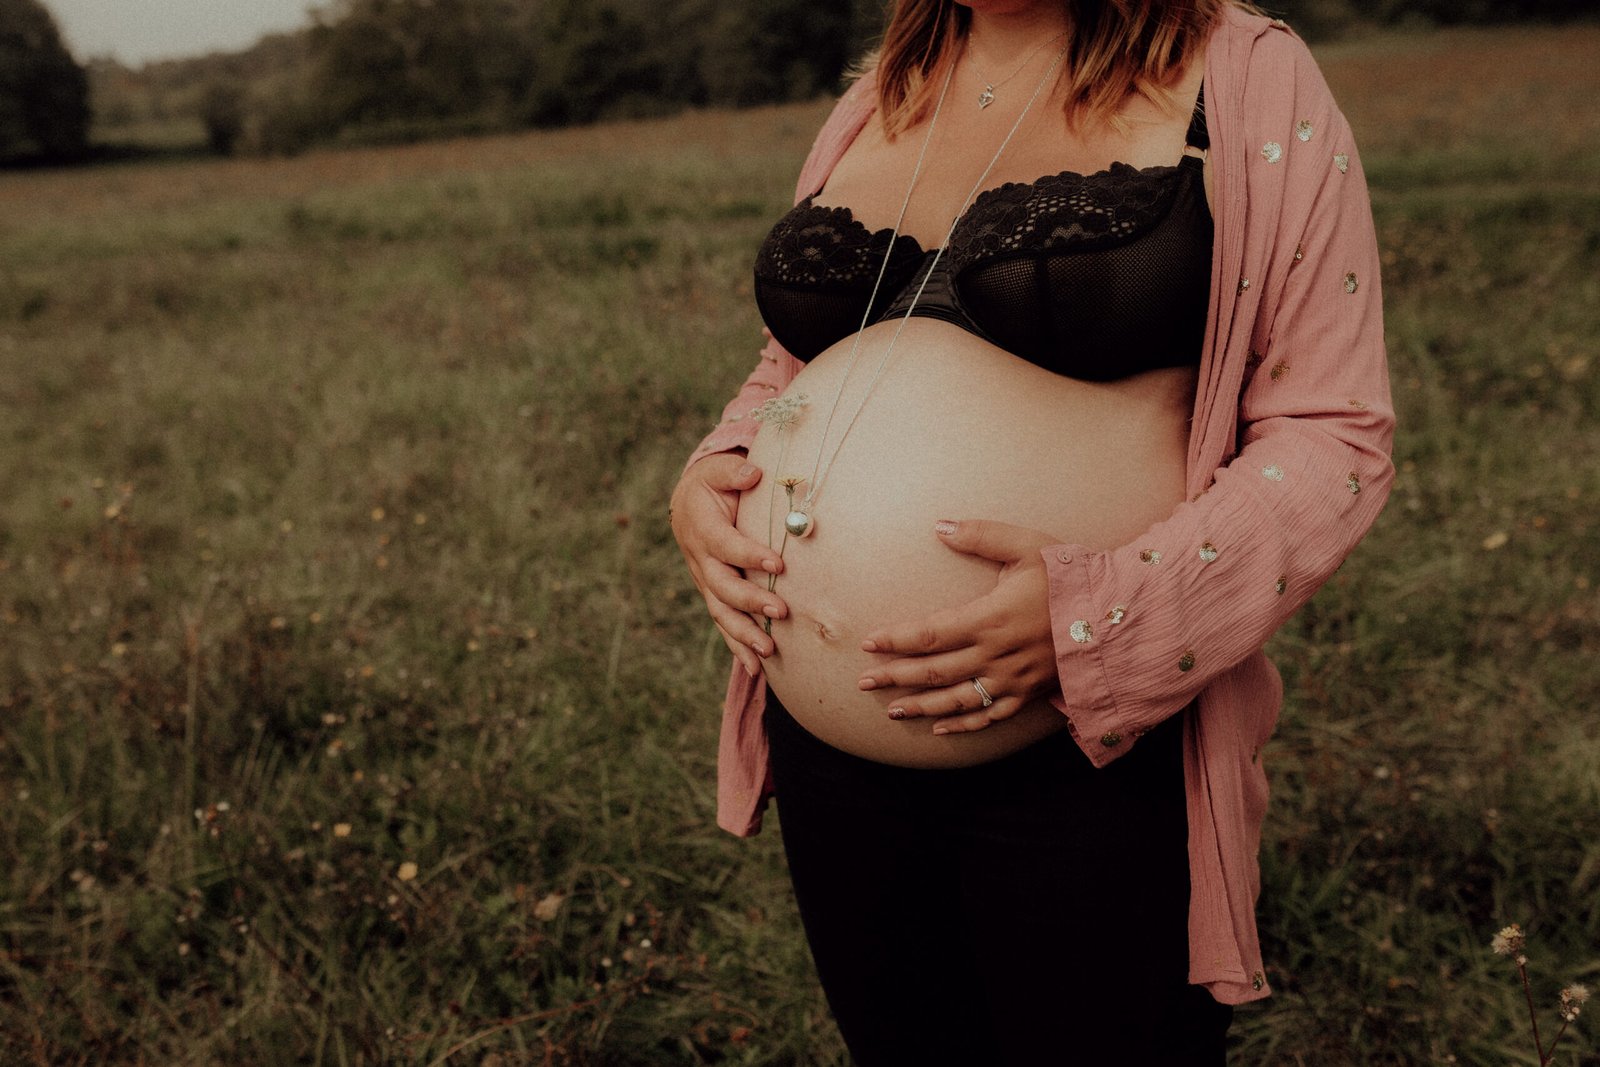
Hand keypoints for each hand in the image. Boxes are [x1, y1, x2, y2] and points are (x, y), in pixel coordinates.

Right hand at [670, 453, 788, 676]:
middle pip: (722, 586)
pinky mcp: (712, 595)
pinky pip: (723, 624)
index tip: (778, 564)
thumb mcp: (719, 470)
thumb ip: (734, 472)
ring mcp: (705, 582)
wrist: (690, 503)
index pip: (726, 545)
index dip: (750, 555)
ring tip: (769, 650)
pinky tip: (756, 669)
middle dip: (751, 601)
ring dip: (744, 634)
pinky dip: (737, 647)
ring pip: (721, 612)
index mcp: (703, 529)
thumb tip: (753, 474)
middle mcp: (700, 560)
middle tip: (782, 611)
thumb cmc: (714, 484)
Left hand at [856, 519, 1058, 734]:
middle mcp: (995, 655)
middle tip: (863, 682)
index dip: (895, 640)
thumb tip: (940, 526)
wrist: (1118, 612)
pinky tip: (940, 728)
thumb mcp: (1027, 545)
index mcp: (989, 618)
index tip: (868, 644)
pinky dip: (963, 725)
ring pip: (956, 699)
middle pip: (934, 672)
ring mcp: (1012, 679)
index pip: (929, 634)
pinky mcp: (1029, 693)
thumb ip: (981, 536)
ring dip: (921, 706)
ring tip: (891, 709)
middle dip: (895, 677)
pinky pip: (990, 716)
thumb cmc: (1069, 575)